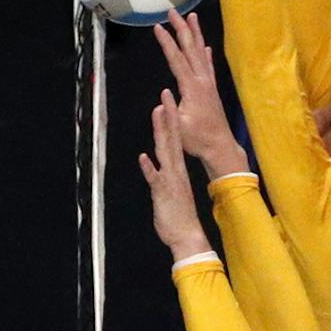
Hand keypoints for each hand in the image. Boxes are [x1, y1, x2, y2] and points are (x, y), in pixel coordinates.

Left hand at [141, 90, 210, 259]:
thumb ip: (163, 175)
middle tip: (166, 94)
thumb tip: (156, 163)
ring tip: (157, 112)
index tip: (167, 101)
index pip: (174, 139)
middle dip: (168, 115)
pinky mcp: (163, 194)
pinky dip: (149, 168)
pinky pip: (155, 179)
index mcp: (177, 169)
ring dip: (160, 132)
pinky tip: (144, 157)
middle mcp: (175, 171)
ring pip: (164, 151)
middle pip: (171, 138)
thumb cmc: (178, 216)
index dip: (170, 119)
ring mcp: (170, 180)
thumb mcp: (171, 190)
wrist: (187, 236)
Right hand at [152, 8, 245, 174]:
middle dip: (181, 28)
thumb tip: (163, 92)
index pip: (177, 59)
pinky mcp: (212, 89)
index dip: (166, 42)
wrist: (219, 146)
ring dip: (195, 34)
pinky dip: (205, 53)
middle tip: (173, 11)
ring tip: (191, 17)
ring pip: (200, 52)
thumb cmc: (196, 140)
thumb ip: (171, 110)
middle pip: (190, 48)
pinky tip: (206, 47)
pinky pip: (208, 65)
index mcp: (192, 87)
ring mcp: (209, 83)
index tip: (157, 27)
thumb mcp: (179, 127)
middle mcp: (202, 80)